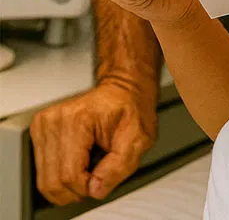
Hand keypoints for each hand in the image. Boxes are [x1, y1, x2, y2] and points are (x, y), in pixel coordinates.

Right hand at [30, 81, 156, 203]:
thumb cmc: (130, 109)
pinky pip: (43, 171)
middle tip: (97, 175)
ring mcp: (44, 125)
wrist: (122, 91)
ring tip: (89, 165)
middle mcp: (55, 120)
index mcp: (78, 118)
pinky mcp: (39, 131)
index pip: (69, 174)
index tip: (102, 177)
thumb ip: (120, 166)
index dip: (88, 187)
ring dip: (68, 183)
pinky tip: (77, 160)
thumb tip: (95, 188)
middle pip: (53, 181)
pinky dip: (60, 174)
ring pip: (45, 180)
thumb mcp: (138, 138)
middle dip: (77, 189)